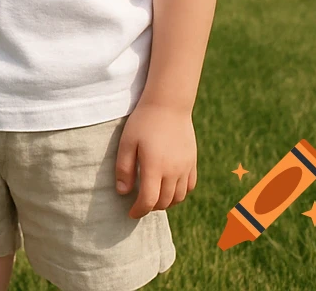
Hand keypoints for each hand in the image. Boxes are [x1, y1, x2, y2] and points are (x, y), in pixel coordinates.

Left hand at [115, 102, 196, 218]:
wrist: (168, 103)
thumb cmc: (143, 121)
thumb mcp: (127, 142)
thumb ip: (124, 168)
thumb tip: (123, 192)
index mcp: (155, 167)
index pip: (148, 200)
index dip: (138, 210)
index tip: (130, 213)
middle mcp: (173, 171)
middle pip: (164, 202)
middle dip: (151, 207)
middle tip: (140, 204)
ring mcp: (186, 167)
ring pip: (179, 197)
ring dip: (166, 203)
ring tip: (154, 198)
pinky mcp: (192, 161)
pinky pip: (190, 186)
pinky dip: (180, 193)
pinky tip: (170, 189)